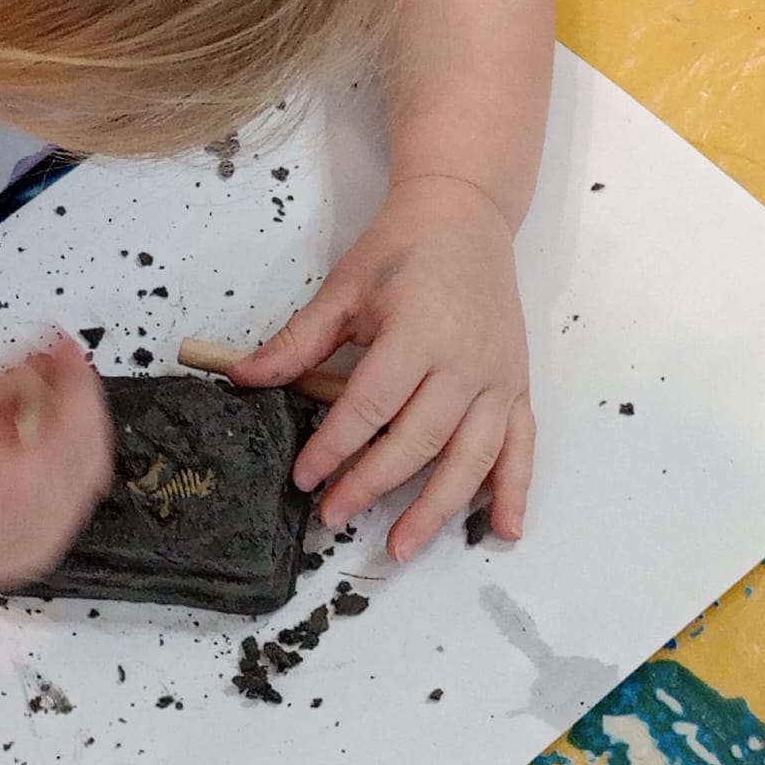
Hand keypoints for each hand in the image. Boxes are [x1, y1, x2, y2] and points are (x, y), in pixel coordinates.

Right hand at [0, 335, 113, 592]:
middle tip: (54, 370)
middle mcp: (45, 525)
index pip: (82, 414)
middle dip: (75, 406)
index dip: (74, 371)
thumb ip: (14, 384)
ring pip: (72, 487)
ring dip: (62, 442)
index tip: (63, 347)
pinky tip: (22, 451)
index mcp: (40, 483)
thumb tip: (34, 377)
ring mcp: (28, 551)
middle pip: (88, 454)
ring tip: (36, 405)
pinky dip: (45, 477)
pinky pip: (48, 513)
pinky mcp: (7, 561)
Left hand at [232, 174, 533, 560]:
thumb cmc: (402, 249)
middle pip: (418, 439)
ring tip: (401, 547)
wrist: (466, 216)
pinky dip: (514, 489)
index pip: (372, 405)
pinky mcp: (517, 385)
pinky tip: (503, 529)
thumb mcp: (344, 288)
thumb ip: (298, 340)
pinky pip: (521, 445)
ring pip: (471, 457)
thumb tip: (243, 378)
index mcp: (418, 333)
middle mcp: (465, 362)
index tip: (304, 477)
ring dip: (438, 508)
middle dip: (373, 484)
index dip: (336, 446)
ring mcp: (497, 378)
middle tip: (333, 516)